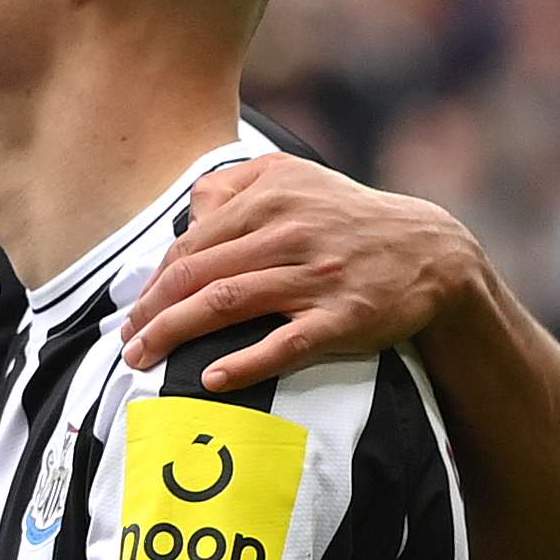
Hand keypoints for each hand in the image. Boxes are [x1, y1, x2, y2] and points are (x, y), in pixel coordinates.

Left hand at [120, 154, 486, 390]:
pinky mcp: (344, 316)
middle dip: (151, 313)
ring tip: (145, 360)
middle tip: (127, 343)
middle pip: (196, 275)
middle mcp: (290, 231)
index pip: (190, 245)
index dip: (153, 283)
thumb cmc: (347, 220)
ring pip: (226, 304)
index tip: (135, 312)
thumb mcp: (296, 178)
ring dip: (175, 335)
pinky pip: (285, 344)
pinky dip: (245, 363)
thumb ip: (235, 186)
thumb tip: (188, 216)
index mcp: (271, 196)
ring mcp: (317, 275)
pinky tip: (212, 380)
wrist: (432, 252)